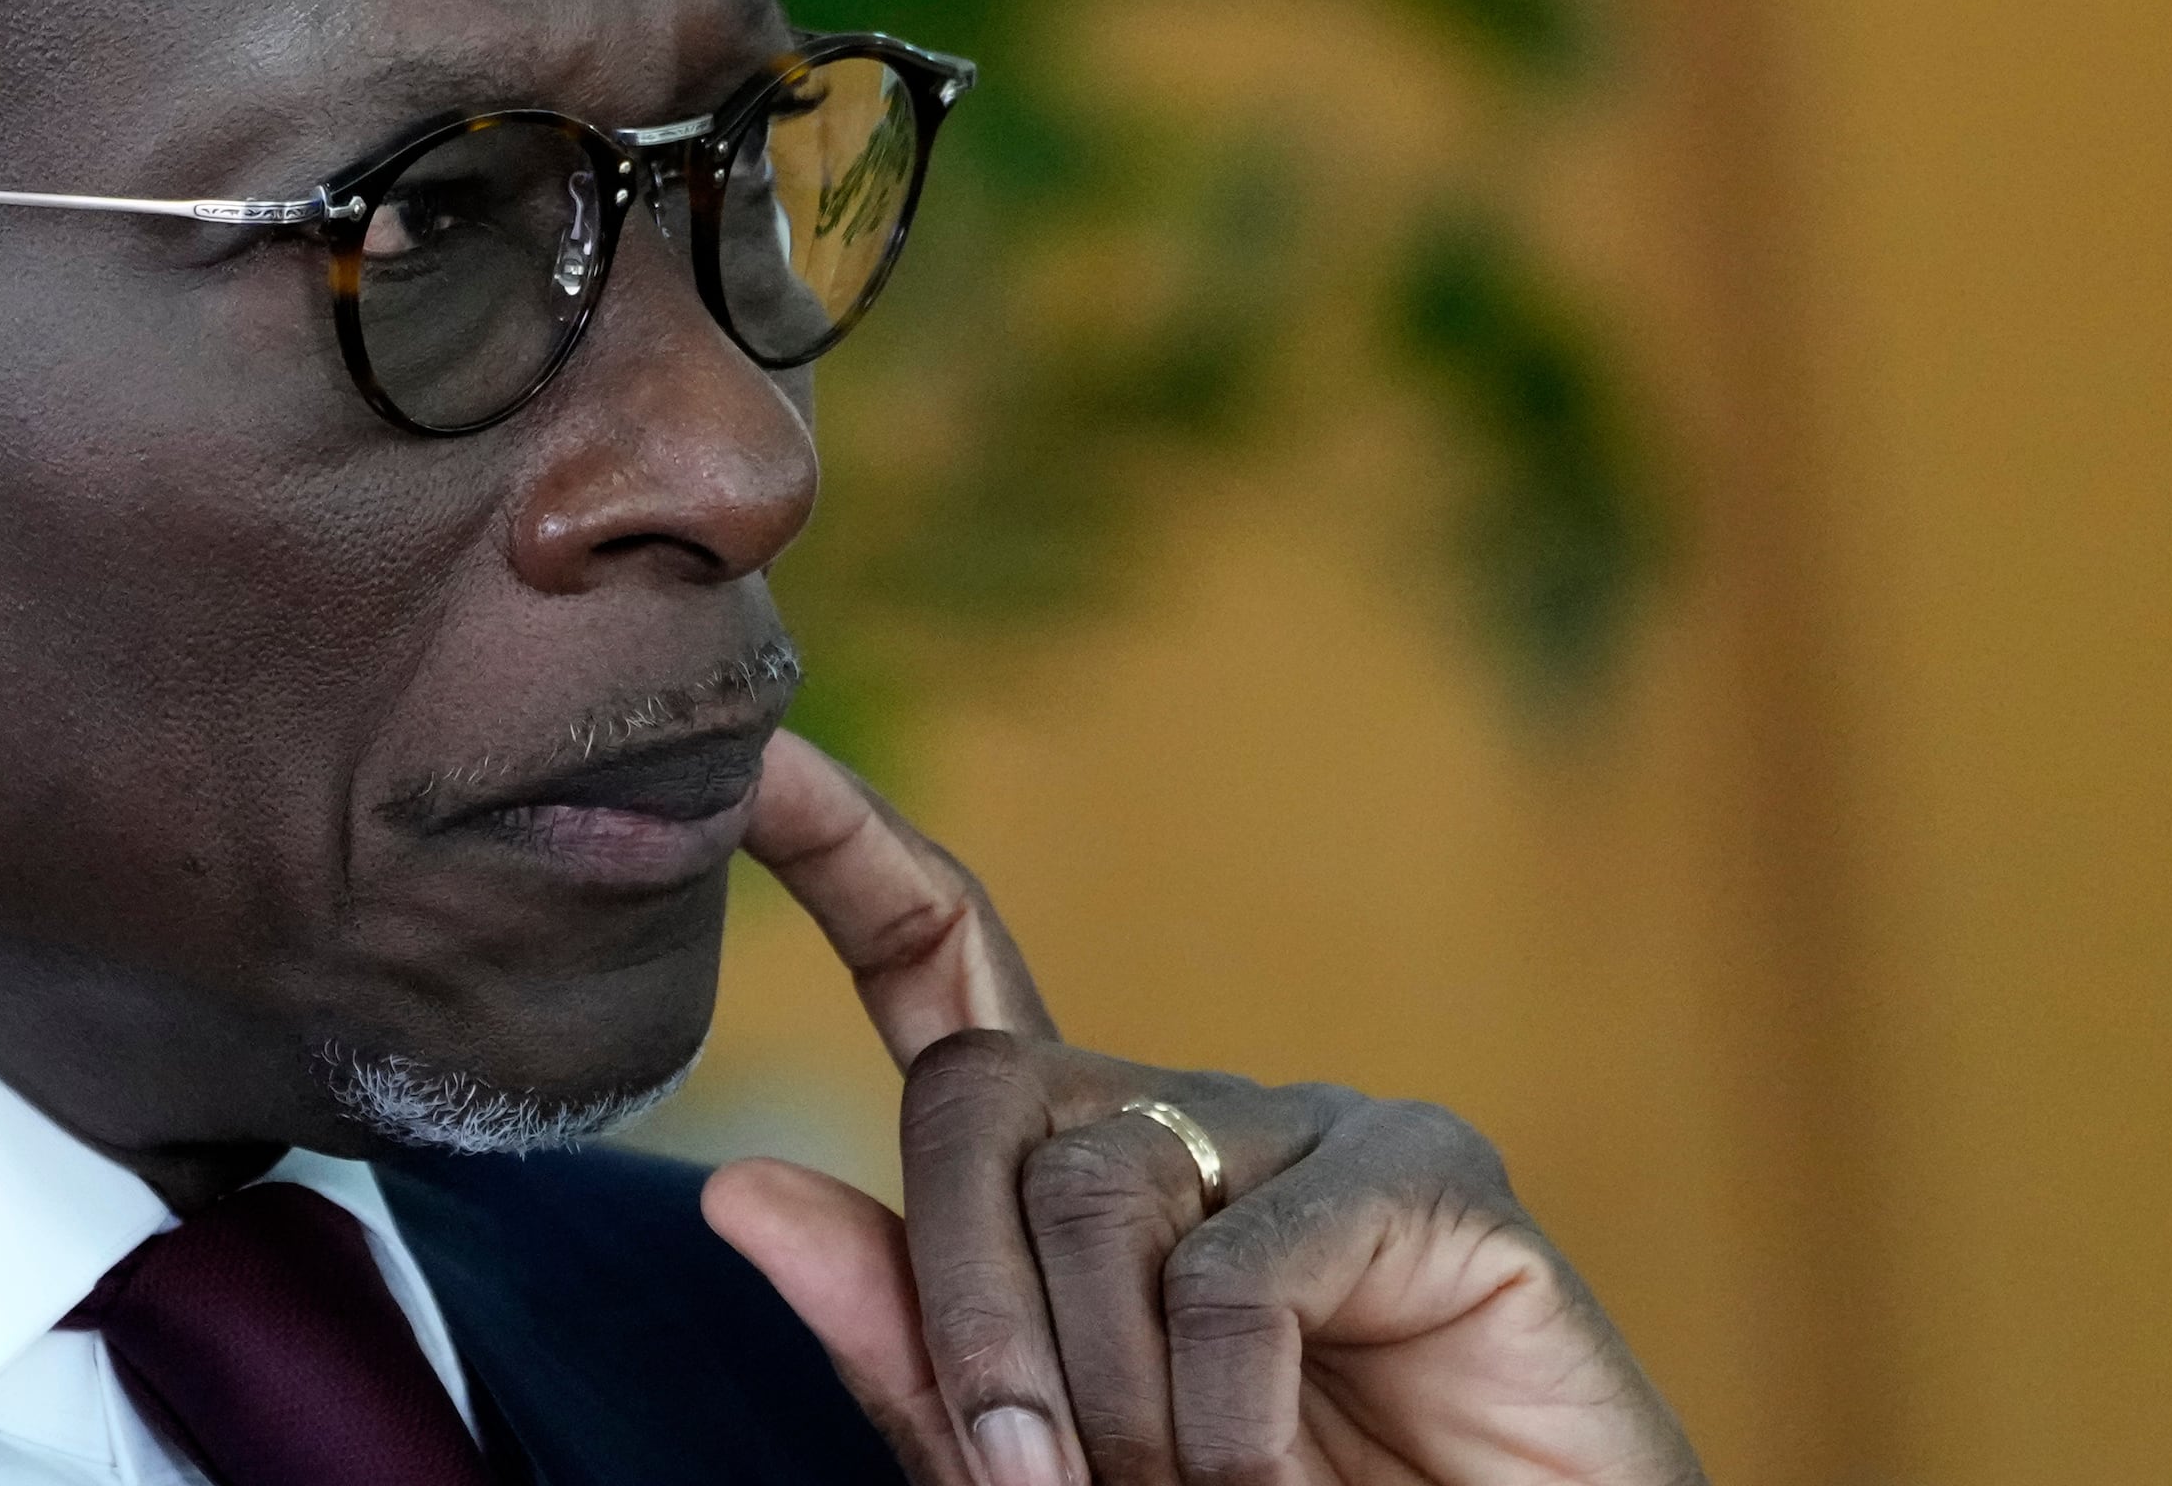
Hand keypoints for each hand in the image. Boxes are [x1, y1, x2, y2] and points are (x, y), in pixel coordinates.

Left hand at [701, 732, 1704, 1485]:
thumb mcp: (1040, 1463)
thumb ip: (908, 1346)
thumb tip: (737, 1189)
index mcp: (1079, 1170)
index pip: (936, 960)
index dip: (841, 848)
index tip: (745, 758)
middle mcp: (1188, 1113)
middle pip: (970, 1089)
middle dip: (960, 1305)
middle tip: (1023, 1485)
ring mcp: (1315, 1128)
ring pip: (1090, 1193)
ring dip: (1103, 1401)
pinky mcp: (1433, 1177)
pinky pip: (1239, 1273)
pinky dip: (1223, 1427)